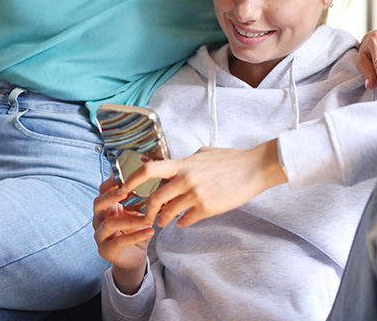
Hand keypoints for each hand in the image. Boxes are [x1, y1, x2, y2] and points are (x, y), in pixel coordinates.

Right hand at [93, 177, 152, 294]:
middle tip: (125, 192)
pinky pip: (118, 242)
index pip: (103, 190)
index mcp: (106, 206)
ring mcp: (100, 235)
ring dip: (129, 220)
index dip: (110, 182)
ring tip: (147, 218)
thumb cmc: (135, 229)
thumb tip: (150, 178)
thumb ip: (137, 198)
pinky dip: (135, 236)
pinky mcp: (105, 250)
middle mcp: (99, 219)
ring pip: (109, 224)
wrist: (134, 255)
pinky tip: (150, 231)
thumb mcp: (136, 211)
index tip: (122, 174)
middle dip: (111, 196)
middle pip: (98, 203)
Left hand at [120, 142, 285, 228]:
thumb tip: (172, 168)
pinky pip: (186, 220)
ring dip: (164, 220)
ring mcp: (196, 195)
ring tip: (165, 221)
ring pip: (170, 214)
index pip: (148, 170)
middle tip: (146, 216)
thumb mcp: (202, 154)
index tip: (122, 188)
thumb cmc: (229, 158)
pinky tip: (184, 221)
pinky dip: (182, 223)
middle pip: (155, 199)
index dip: (131, 180)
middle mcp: (186, 179)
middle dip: (147, 211)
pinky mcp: (208, 208)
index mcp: (182, 163)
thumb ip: (184, 162)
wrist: (254, 168)